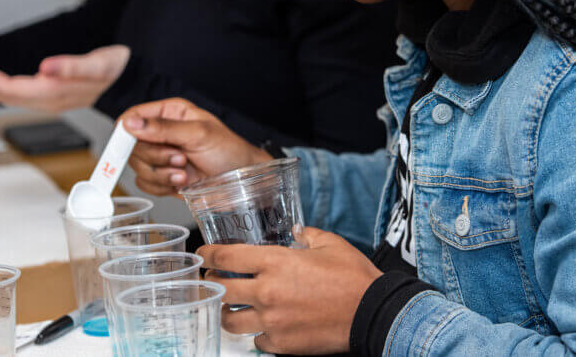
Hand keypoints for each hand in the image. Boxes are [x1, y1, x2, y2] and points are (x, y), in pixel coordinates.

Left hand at [0, 45, 129, 113]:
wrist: (129, 79)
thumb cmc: (115, 70)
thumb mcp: (96, 65)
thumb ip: (70, 67)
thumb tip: (45, 67)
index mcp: (53, 93)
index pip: (11, 90)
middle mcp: (46, 100)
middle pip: (3, 96)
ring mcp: (46, 100)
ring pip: (6, 97)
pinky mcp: (47, 94)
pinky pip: (14, 94)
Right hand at [119, 98, 270, 195]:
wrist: (242, 181)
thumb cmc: (229, 151)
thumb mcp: (199, 134)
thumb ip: (164, 129)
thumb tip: (131, 123)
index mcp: (170, 113)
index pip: (134, 116)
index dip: (127, 130)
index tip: (131, 142)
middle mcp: (162, 133)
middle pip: (132, 146)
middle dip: (155, 157)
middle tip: (180, 158)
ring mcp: (162, 157)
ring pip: (138, 167)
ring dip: (161, 173)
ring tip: (185, 172)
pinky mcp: (163, 177)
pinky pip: (146, 184)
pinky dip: (161, 186)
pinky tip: (181, 182)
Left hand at [199, 228, 380, 354]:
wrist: (371, 313)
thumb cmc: (353, 277)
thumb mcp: (330, 244)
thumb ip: (307, 234)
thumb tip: (296, 231)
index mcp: (275, 263)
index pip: (226, 257)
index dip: (208, 254)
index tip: (203, 254)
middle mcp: (267, 293)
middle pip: (221, 290)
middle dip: (212, 283)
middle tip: (213, 279)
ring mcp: (272, 322)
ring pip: (231, 321)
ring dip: (229, 312)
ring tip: (234, 306)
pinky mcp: (281, 344)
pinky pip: (257, 341)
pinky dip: (257, 333)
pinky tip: (266, 325)